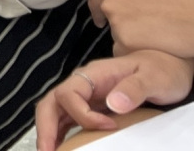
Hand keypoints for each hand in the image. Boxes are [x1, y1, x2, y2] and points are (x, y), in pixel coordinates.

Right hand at [34, 50, 193, 150]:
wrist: (164, 68)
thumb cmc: (158, 70)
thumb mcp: (151, 78)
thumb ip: (133, 88)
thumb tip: (112, 103)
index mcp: (93, 74)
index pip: (70, 93)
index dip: (83, 115)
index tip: (110, 127)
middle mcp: (83, 85)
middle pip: (52, 102)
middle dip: (45, 126)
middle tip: (47, 150)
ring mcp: (85, 96)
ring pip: (55, 112)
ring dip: (49, 132)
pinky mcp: (91, 107)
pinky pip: (68, 119)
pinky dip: (61, 133)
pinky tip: (63, 146)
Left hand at [89, 0, 193, 58]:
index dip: (100, 9)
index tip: (102, 19)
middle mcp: (110, 1)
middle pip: (109, 17)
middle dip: (120, 23)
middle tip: (140, 29)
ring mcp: (117, 22)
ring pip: (117, 35)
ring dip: (132, 37)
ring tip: (155, 36)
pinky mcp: (126, 41)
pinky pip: (127, 50)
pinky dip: (138, 50)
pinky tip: (156, 46)